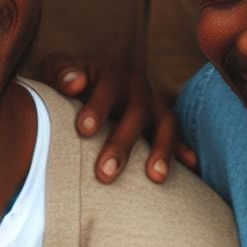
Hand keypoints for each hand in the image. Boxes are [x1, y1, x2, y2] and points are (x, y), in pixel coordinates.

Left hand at [38, 52, 196, 184]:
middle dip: (122, 143)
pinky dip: (184, 151)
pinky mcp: (161, 122)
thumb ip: (61, 72)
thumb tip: (75, 82)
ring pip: (165, 124)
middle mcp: (137, 85)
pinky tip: (191, 168)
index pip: (108, 87)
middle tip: (104, 173)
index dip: (98, 107)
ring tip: (154, 178)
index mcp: (112, 70)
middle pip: (136, 112)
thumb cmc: (65, 80)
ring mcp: (153, 103)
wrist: (82, 81)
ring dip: (161, 150)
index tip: (83, 129)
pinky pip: (177, 136)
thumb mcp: (55, 69)